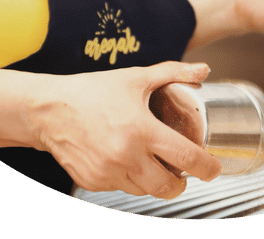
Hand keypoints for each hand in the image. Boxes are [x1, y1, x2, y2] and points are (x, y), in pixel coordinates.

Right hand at [29, 61, 221, 197]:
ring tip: (157, 166)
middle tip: (185, 174)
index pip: (185, 158)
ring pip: (146, 191)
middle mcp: (126, 155)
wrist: (50, 110)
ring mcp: (108, 173)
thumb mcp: (136, 77)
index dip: (207, 167)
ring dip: (156, 183)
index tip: (214, 168)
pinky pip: (122, 189)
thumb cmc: (92, 91)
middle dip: (182, 184)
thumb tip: (203, 71)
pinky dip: (131, 180)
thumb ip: (173, 73)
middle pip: (168, 186)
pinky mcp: (94, 183)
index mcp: (141, 130)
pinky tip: (130, 163)